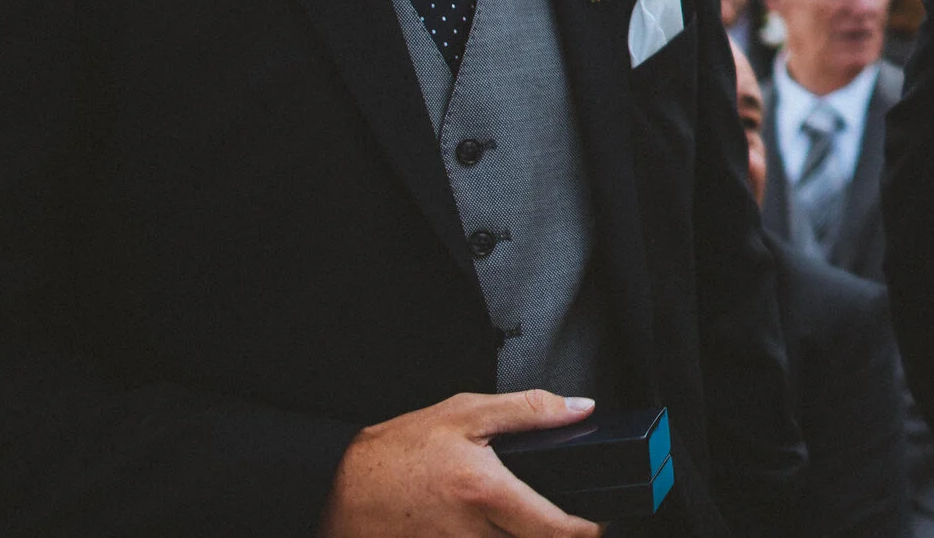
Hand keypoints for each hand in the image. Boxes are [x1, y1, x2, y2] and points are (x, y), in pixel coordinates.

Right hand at [320, 391, 603, 537]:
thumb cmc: (396, 452)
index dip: (587, 531)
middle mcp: (471, 534)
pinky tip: (487, 529)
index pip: (555, 529)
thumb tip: (580, 408)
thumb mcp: (465, 414)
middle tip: (556, 520)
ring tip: (512, 521)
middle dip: (553, 536)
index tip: (598, 525)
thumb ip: (529, 410)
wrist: (335, 487)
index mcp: (486, 493)